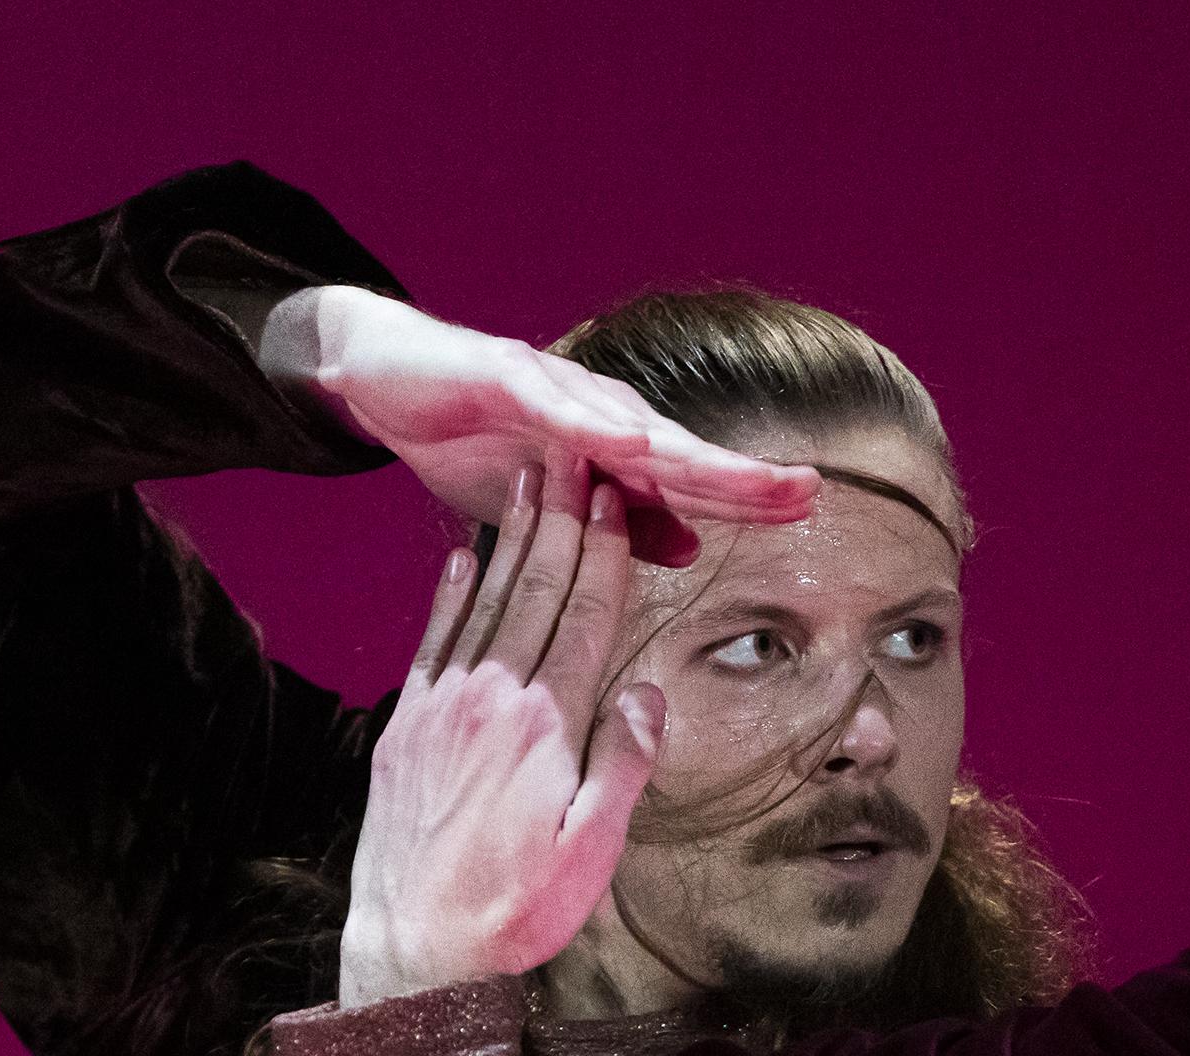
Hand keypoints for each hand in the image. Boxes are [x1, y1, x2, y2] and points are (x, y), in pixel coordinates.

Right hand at [275, 286, 816, 564]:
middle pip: (680, 450)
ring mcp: (553, 389)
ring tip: (740, 476)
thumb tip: (690, 548)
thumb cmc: (469, 440)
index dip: (744, 493)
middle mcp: (595, 412)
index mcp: (609, 448)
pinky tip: (628, 442)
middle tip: (805, 491)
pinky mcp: (502, 374)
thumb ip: (615, 525)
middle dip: (741, 473)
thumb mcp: (547, 506)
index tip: (806, 510)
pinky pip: (551, 402)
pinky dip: (588, 423)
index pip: (689, 478)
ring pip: (628, 426)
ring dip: (686, 451)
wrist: (383, 376)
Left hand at [339, 466, 664, 1008]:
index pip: (588, 618)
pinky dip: (447, 593)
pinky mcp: (404, 729)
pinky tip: (461, 557)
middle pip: (537, 592)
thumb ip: (623, 766)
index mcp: (547, 726)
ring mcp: (441, 709)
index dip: (606, 552)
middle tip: (577, 458)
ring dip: (510, 539)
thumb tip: (647, 691)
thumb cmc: (517, 910)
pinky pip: (432, 642)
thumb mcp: (593, 852)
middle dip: (562, 520)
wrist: (414, 951)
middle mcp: (491, 702)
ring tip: (527, 482)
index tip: (619, 499)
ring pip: (484, 604)